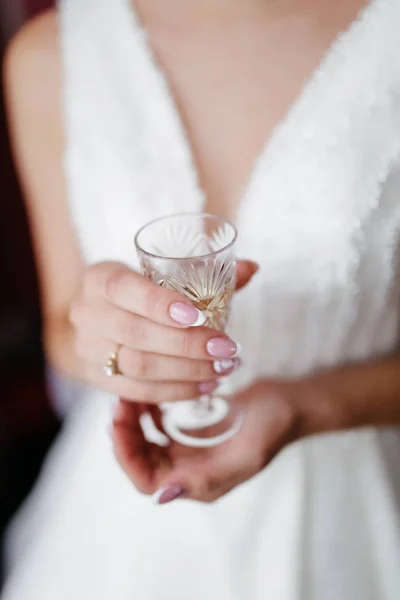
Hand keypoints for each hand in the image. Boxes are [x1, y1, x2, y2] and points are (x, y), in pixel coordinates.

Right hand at [69, 260, 257, 402]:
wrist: (103, 316)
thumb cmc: (142, 291)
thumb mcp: (165, 274)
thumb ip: (207, 273)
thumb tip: (252, 267)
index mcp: (99, 277)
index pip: (124, 288)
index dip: (160, 303)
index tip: (200, 316)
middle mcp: (86, 312)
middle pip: (135, 333)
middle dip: (187, 345)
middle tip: (227, 349)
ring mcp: (87, 349)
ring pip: (138, 366)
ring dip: (187, 371)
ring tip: (223, 369)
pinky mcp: (96, 378)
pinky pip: (136, 391)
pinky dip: (175, 391)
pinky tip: (205, 386)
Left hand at [112, 379, 296, 503]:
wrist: (293, 403)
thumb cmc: (275, 424)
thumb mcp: (248, 450)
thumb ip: (210, 475)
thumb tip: (163, 495)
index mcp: (201, 483)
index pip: (147, 480)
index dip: (125, 455)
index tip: (117, 419)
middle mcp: (192, 472)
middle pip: (141, 461)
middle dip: (125, 434)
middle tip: (118, 399)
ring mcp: (192, 453)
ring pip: (147, 445)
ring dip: (133, 424)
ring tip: (128, 395)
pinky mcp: (194, 436)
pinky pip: (160, 431)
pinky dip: (148, 415)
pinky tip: (148, 396)